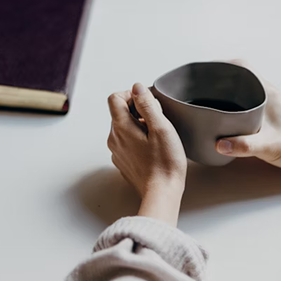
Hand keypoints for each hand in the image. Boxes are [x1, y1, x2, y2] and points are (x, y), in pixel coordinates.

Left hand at [107, 84, 186, 225]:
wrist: (162, 192)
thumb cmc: (165, 163)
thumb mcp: (161, 128)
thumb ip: (148, 104)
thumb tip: (138, 88)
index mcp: (121, 128)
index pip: (115, 98)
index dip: (131, 95)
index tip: (147, 102)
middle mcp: (114, 139)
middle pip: (119, 113)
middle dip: (138, 111)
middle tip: (158, 121)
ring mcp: (117, 152)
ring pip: (123, 128)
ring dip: (138, 126)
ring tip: (157, 136)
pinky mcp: (124, 163)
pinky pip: (127, 143)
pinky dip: (138, 140)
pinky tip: (153, 149)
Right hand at [215, 61, 280, 184]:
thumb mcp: (268, 146)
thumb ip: (244, 145)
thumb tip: (219, 144)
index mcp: (267, 92)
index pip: (242, 66)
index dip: (222, 65)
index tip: (204, 71)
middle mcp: (267, 92)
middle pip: (239, 74)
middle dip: (218, 77)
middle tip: (197, 86)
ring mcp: (268, 101)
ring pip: (242, 87)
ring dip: (225, 89)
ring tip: (204, 98)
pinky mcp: (268, 112)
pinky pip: (246, 99)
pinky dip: (232, 101)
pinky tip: (222, 115)